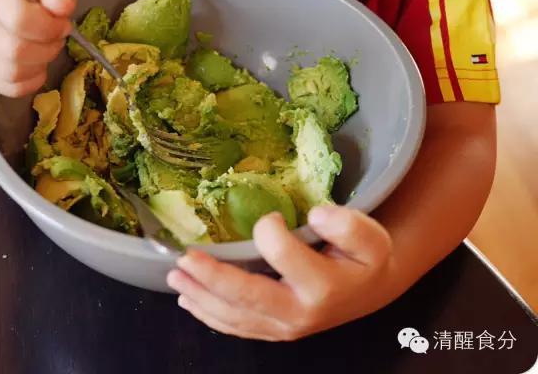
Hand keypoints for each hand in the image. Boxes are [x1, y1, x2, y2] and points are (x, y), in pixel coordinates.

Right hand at [0, 0, 75, 96]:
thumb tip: (62, 6)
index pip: (20, 19)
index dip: (50, 28)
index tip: (62, 25)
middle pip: (15, 51)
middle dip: (48, 50)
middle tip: (56, 40)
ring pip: (13, 73)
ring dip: (40, 66)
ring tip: (45, 49)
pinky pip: (10, 88)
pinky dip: (32, 81)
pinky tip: (36, 64)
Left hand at [167, 205, 394, 340]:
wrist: (368, 293)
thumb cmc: (364, 260)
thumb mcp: (371, 237)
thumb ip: (348, 224)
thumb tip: (315, 214)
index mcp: (323, 286)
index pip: (282, 254)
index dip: (269, 230)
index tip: (271, 216)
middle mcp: (299, 313)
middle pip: (246, 296)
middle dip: (210, 277)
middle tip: (182, 259)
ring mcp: (282, 328)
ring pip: (234, 316)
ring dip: (200, 296)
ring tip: (175, 275)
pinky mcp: (272, 332)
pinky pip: (235, 327)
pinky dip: (208, 314)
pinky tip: (188, 301)